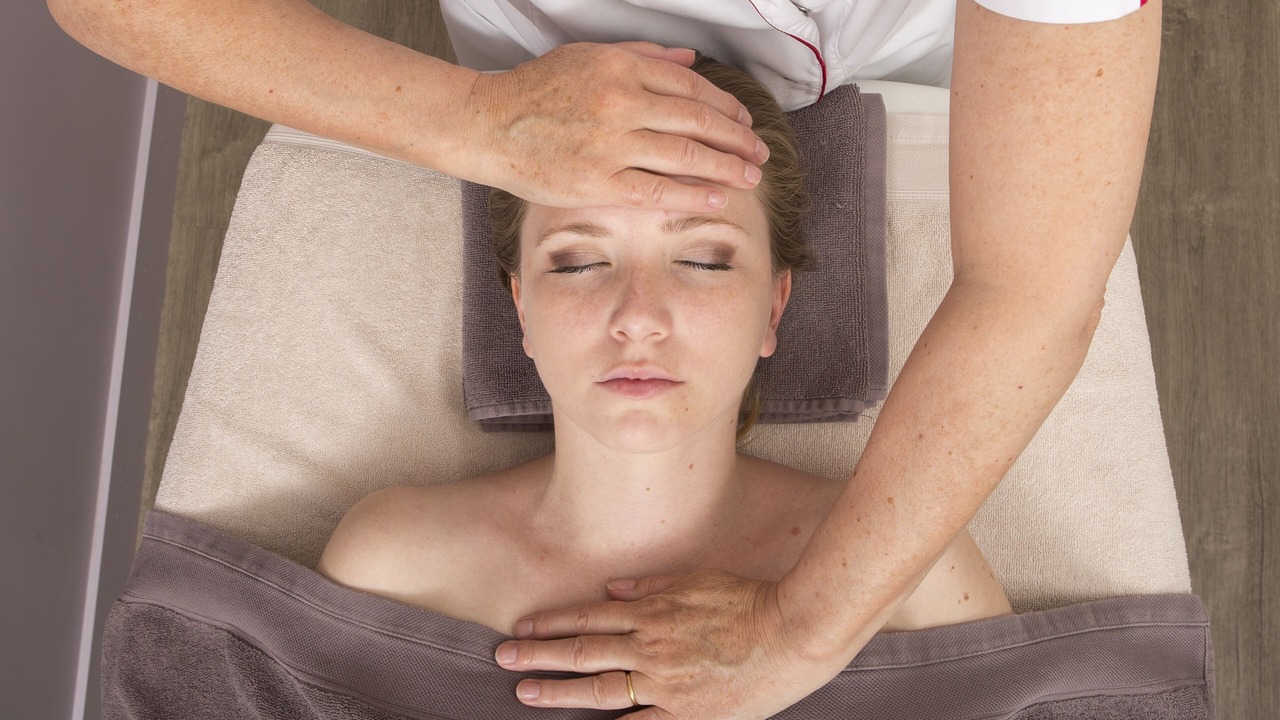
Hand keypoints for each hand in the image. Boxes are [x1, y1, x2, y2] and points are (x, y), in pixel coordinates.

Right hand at [461, 42, 767, 211]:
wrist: (488, 125)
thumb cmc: (535, 91)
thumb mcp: (587, 56)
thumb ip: (641, 56)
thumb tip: (689, 60)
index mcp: (620, 67)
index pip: (690, 87)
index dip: (724, 107)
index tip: (743, 122)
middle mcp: (620, 102)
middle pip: (696, 120)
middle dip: (735, 139)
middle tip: (758, 153)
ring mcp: (610, 144)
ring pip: (683, 155)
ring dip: (724, 167)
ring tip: (748, 178)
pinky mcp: (597, 182)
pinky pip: (656, 190)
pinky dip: (691, 194)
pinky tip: (715, 198)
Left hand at [493, 570, 843, 718]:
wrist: (793, 631)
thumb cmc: (752, 601)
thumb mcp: (698, 579)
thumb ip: (653, 585)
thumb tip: (612, 589)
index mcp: (654, 612)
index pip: (591, 617)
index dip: (553, 621)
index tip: (523, 626)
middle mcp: (652, 645)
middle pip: (584, 650)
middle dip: (539, 654)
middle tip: (502, 657)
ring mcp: (666, 682)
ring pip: (600, 687)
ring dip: (558, 690)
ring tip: (524, 693)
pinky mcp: (686, 713)